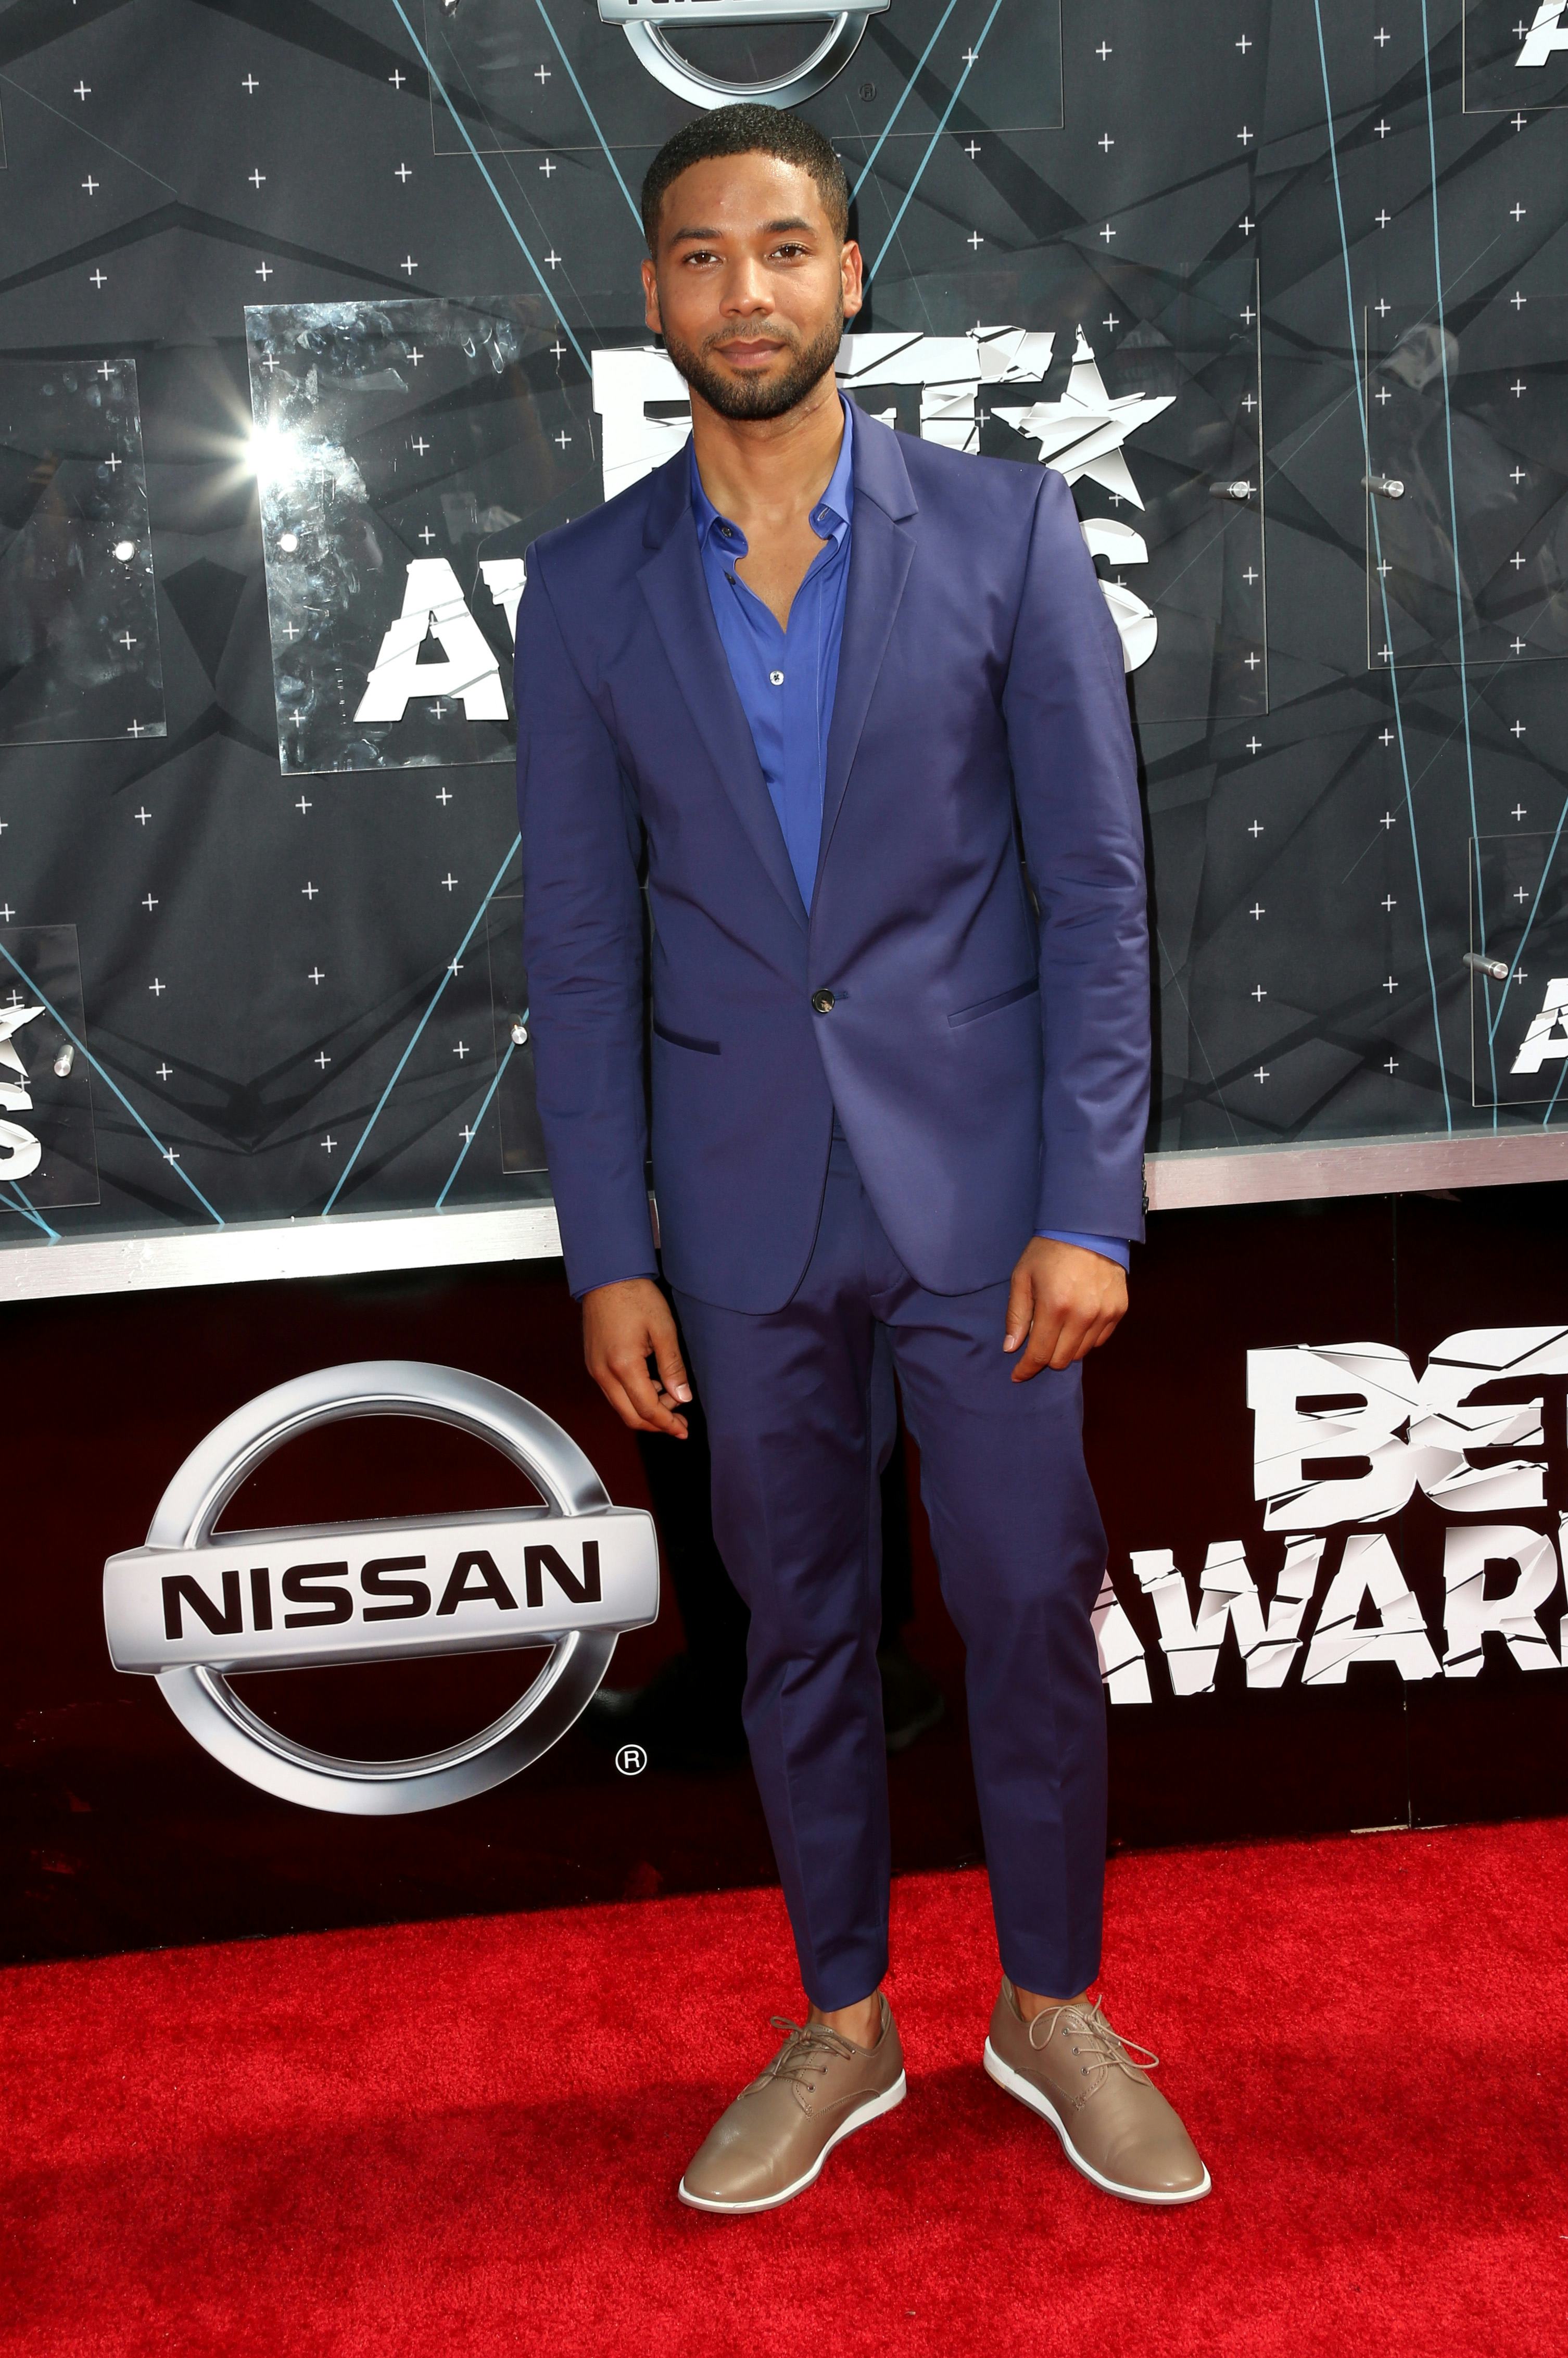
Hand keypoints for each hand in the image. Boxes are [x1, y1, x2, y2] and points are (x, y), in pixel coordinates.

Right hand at [582, 1277, 692, 1436]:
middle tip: (679, 1422)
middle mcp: (603, 1373)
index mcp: (623, 1366)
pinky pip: (613, 1392)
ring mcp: (595, 1369)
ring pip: (620, 1406)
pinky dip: (633, 1397)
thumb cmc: (635, 1297)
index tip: (683, 1430)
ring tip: (671, 1398)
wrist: (607, 1276)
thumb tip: (683, 1397)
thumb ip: (673, 1367)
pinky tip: (653, 1386)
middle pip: (630, 1416)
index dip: (667, 1424)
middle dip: (656, 1424)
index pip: (647, 1409)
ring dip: (645, 1410)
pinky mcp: (594, 1363)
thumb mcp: (664, 1329)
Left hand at [1002, 1238, 1126, 1379]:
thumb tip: (1011, 1348)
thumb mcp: (1022, 1278)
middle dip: (1045, 1357)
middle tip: (1037, 1344)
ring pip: (1081, 1353)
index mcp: (1054, 1307)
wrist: (1088, 1229)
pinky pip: (1099, 1340)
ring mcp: (1104, 1314)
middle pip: (1061, 1360)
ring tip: (1057, 1329)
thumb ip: (1016, 1315)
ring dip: (1065, 1348)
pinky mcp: (1119, 1310)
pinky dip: (1085, 1338)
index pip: (1040, 1354)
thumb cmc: (1049, 1252)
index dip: (1026, 1369)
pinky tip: (1076, 1322)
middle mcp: (1082, 1315)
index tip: (1018, 1375)